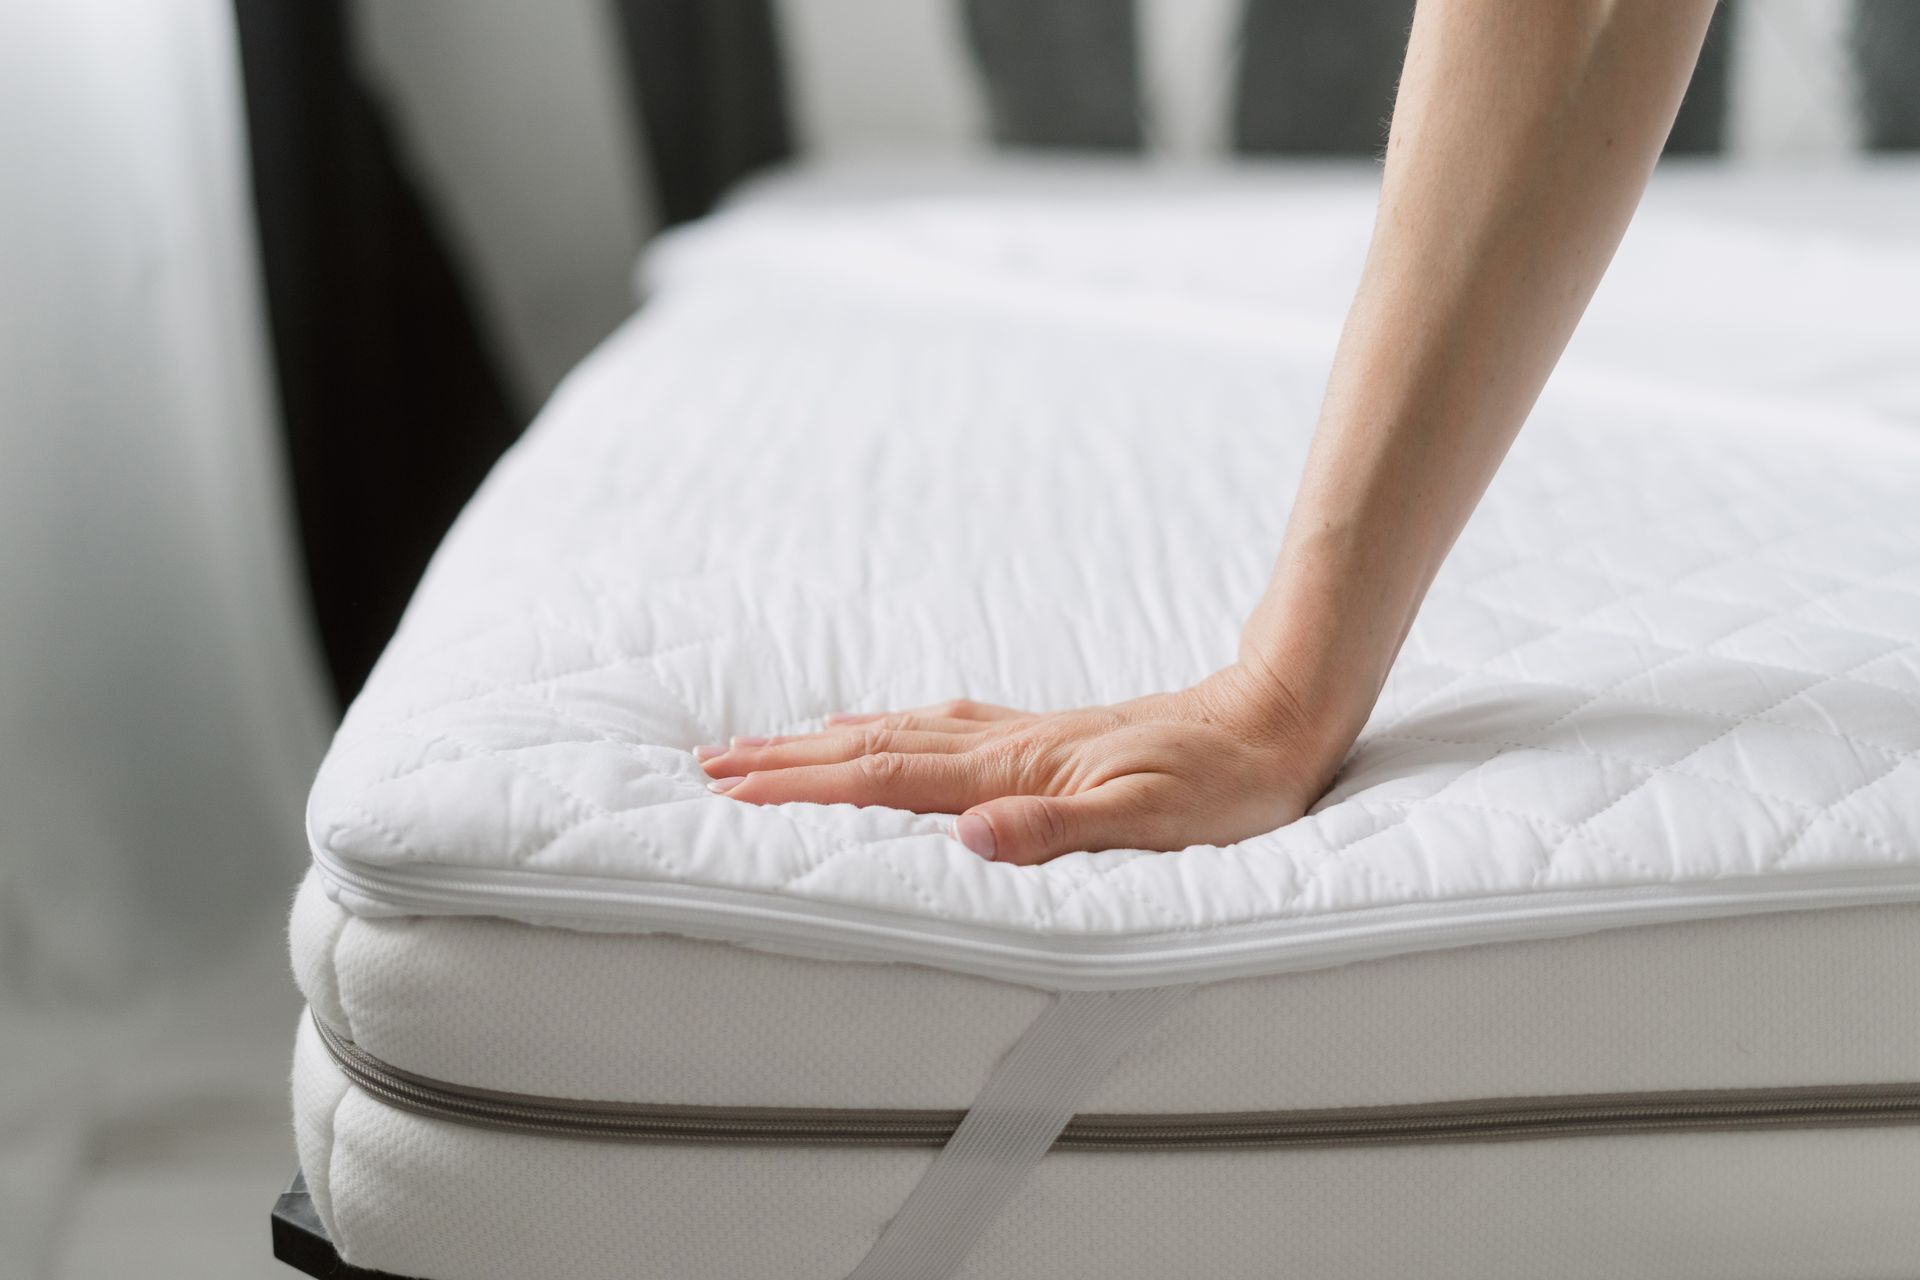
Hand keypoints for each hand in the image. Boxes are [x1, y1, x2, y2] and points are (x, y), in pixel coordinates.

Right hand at [695, 663, 1345, 864]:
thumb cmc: (1225, 784)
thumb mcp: (1153, 822)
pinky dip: (886, 727)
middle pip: (873, 747)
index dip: (806, 787)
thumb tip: (967, 836)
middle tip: (709, 762)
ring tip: (766, 746)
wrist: (1275, 718)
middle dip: (787, 759)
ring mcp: (1023, 735)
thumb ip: (1058, 830)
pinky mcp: (1046, 734)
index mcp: (1018, 771)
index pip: (888, 778)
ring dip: (825, 740)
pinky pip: (939, 726)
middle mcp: (1007, 745)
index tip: (732, 789)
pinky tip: (879, 728)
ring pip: (899, 731)